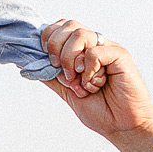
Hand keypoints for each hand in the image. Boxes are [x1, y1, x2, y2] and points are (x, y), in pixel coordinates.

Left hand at [37, 19, 152, 151]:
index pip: (61, 27)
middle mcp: (95, 45)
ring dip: (71, 60)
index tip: (50, 62)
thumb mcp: (67, 93)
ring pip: (80, 34)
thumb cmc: (101, 111)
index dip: (49, 39)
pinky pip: (95, 52)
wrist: (122, 126)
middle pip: (69, 25)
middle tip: (63, 72)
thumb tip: (30, 63)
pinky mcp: (120, 55)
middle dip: (57, 48)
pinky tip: (95, 84)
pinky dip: (89, 71)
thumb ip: (52, 77)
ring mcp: (108, 48)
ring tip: (79, 82)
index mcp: (83, 51)